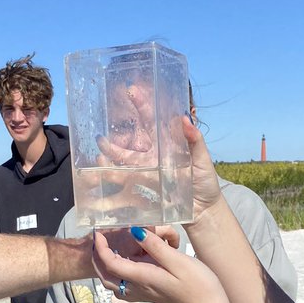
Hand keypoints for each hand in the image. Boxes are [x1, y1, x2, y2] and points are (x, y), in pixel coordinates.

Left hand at [92, 228, 223, 302]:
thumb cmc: (198, 285)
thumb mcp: (178, 261)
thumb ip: (155, 246)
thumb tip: (134, 231)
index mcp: (142, 277)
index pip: (110, 263)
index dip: (101, 247)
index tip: (98, 232)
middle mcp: (139, 288)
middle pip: (105, 277)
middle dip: (97, 259)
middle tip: (98, 241)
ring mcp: (144, 294)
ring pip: (113, 285)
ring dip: (104, 269)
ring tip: (107, 251)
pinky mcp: (150, 295)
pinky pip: (124, 287)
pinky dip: (116, 275)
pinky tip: (125, 264)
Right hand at [94, 105, 220, 226]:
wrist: (203, 211)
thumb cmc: (205, 182)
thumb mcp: (202, 159)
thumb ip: (195, 140)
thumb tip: (186, 118)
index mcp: (166, 145)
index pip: (152, 121)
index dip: (142, 105)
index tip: (131, 90)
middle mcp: (153, 157)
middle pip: (131, 144)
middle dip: (115, 140)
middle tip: (101, 135)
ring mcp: (147, 173)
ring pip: (124, 163)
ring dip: (110, 158)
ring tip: (98, 154)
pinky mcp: (144, 190)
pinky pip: (126, 184)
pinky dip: (112, 178)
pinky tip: (102, 174)